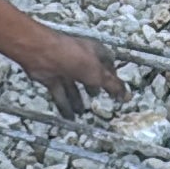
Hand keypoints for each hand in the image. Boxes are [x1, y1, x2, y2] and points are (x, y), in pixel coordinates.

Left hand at [14, 26, 128, 114]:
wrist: (42, 54)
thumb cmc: (72, 57)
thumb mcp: (98, 74)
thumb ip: (112, 86)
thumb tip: (127, 95)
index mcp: (95, 52)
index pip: (108, 63)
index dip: (112, 75)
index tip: (116, 88)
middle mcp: (80, 59)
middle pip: (89, 75)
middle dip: (93, 87)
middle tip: (98, 98)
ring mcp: (65, 68)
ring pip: (73, 86)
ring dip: (77, 99)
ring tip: (82, 111)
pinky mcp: (52, 77)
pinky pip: (60, 93)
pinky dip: (64, 105)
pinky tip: (69, 116)